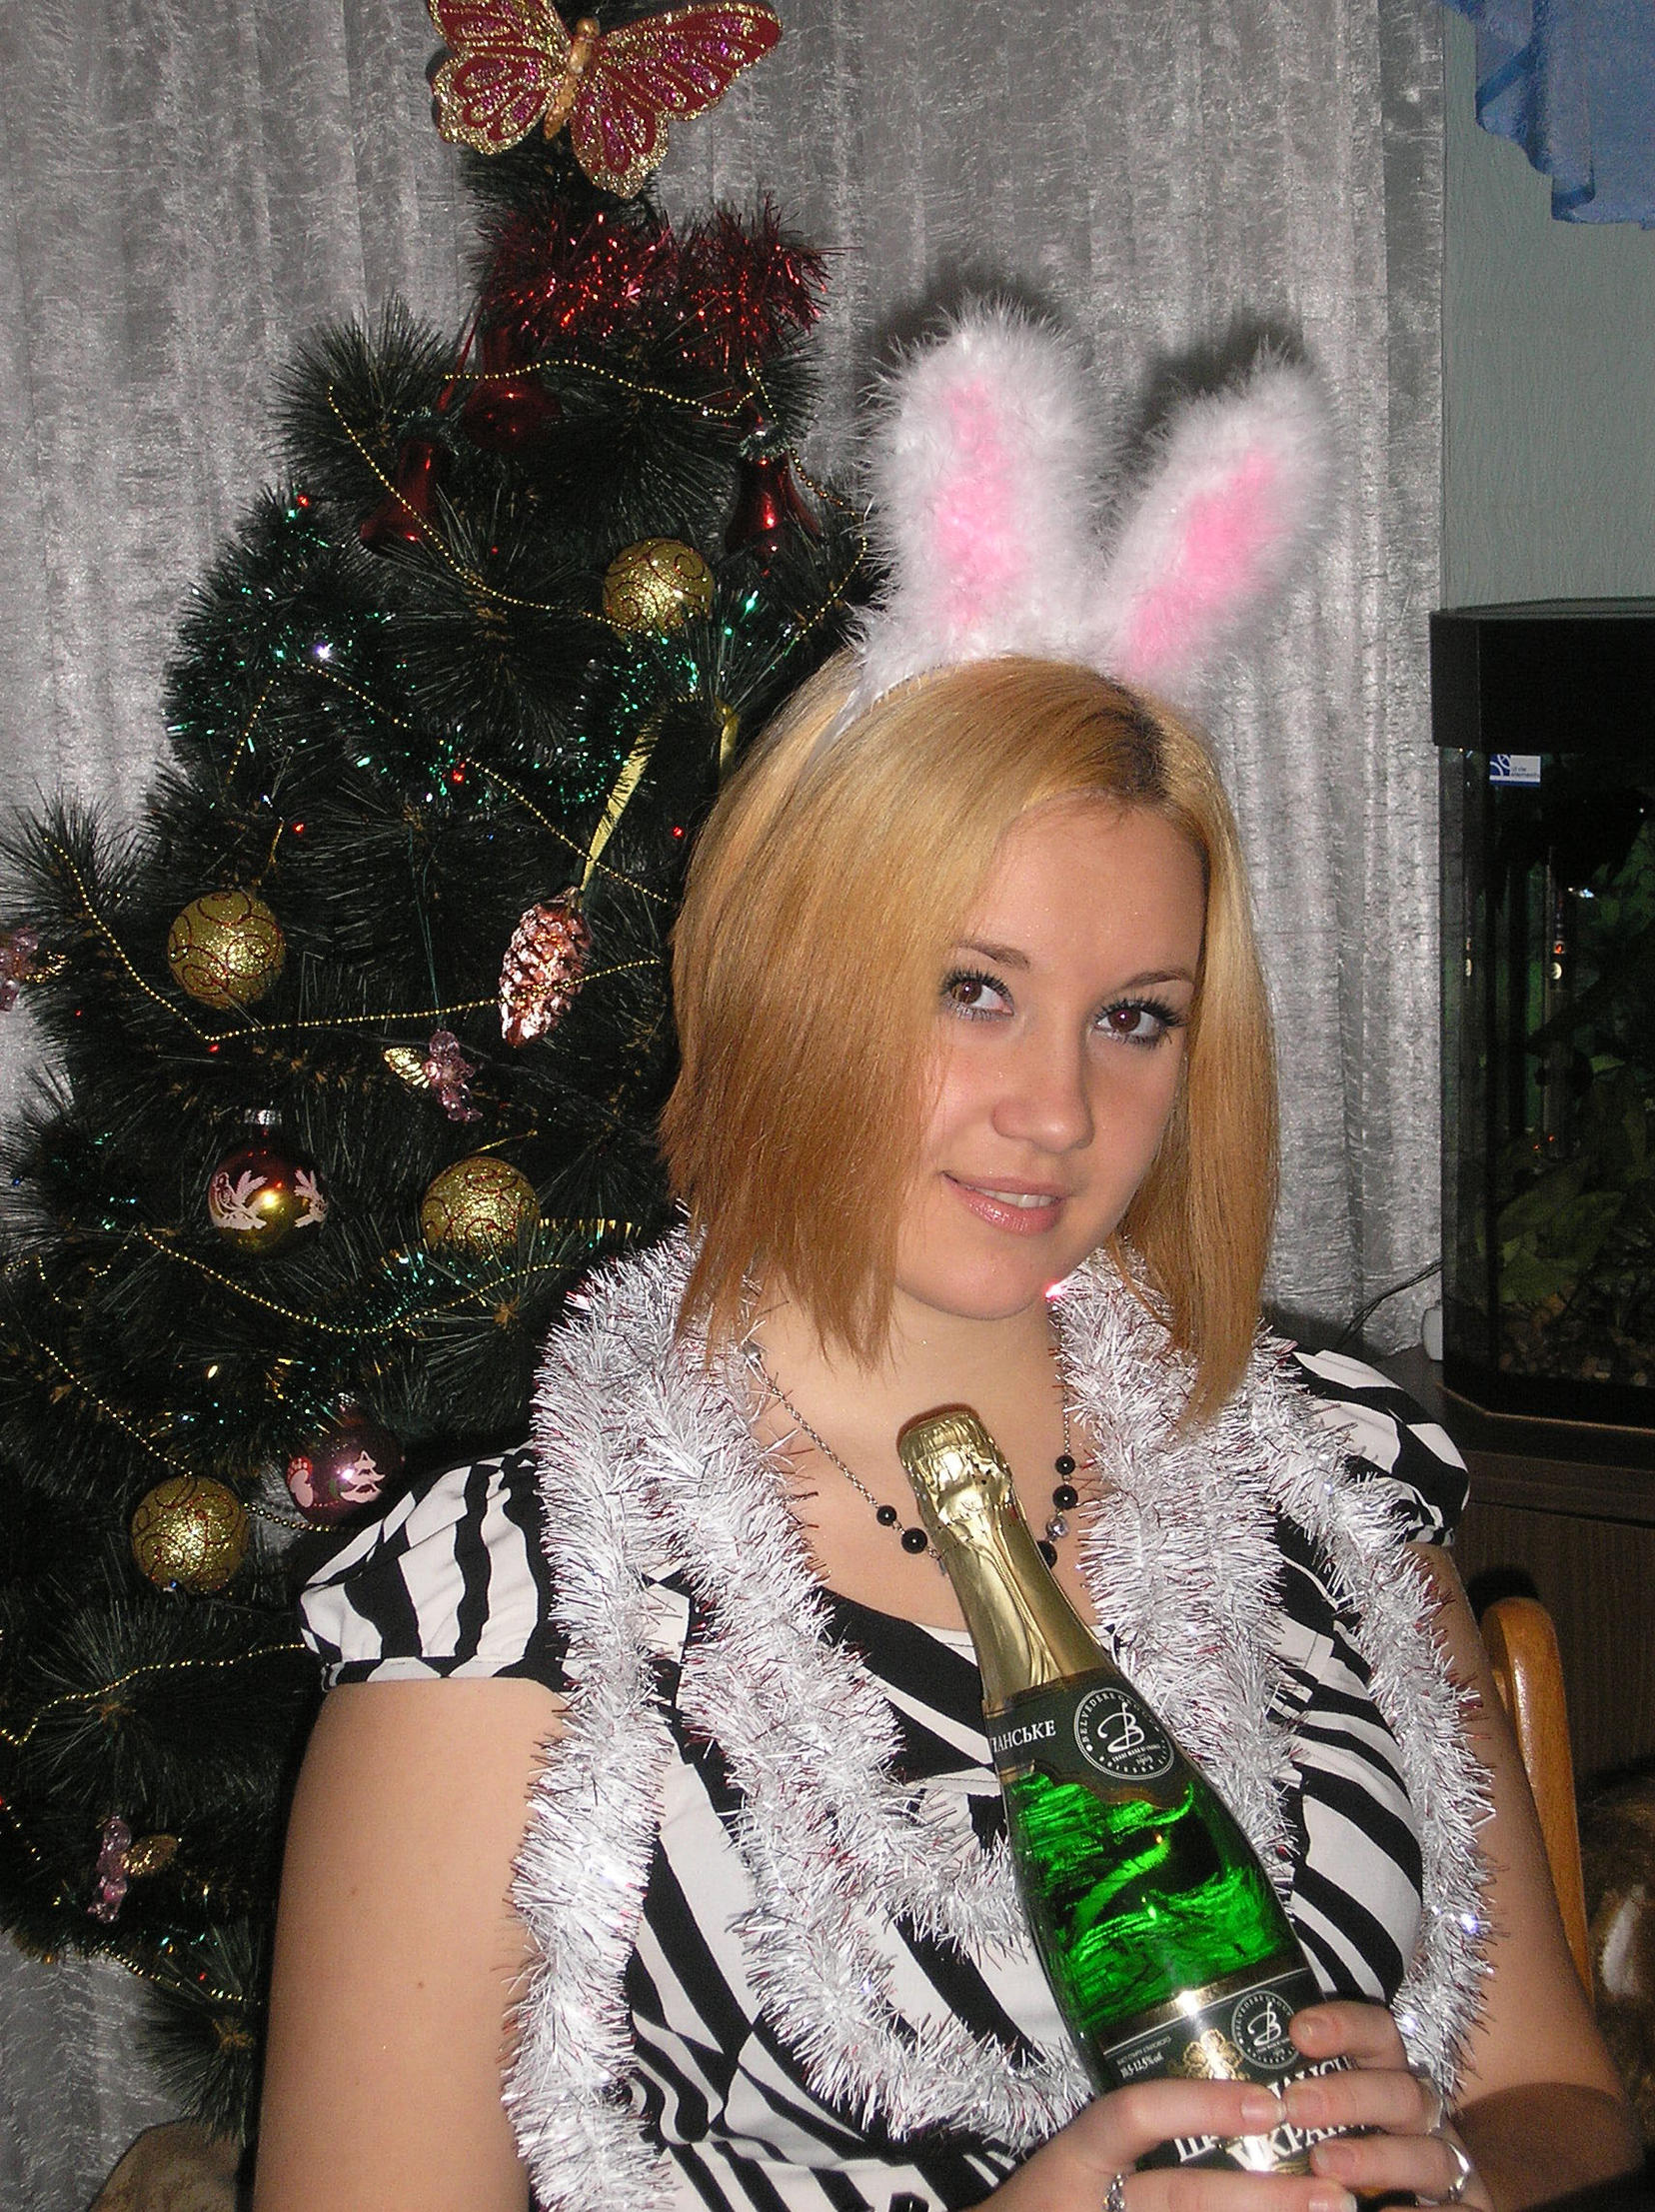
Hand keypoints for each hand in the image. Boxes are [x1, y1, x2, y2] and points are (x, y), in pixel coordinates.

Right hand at [978, 2077, 1358, 2211]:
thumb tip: (1241, 2104)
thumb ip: (1136, 2132)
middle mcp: (1092, 2200)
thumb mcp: (1076, 2162)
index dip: (1201, 2107)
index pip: (1134, 2115)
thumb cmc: (1048, 2203)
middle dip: (1261, 2196)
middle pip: (1181, 2197)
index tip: (1267, 2102)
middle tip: (1331, 2191)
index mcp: (1076, 2158)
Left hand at [1285, 2001, 1493, 2208]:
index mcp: (1386, 2079)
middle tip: (1295, 2106)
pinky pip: (1458, 2211)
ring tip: (1325, 2165)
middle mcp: (1421, 2117)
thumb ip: (1287, 2099)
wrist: (1415, 2206)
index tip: (1296, 2031)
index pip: (1378, 2034)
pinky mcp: (1470, 2209)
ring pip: (1430, 2151)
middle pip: (1401, 2089)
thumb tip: (1212, 2085)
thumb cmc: (1346, 2155)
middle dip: (1349, 2094)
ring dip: (1377, 2156)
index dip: (1344, 2025)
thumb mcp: (1320, 2121)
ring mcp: (1447, 2164)